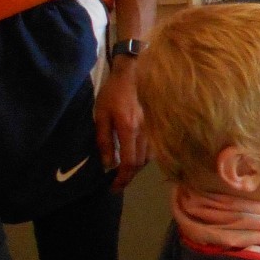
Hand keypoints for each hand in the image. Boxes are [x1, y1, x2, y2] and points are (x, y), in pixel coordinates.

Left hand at [95, 59, 148, 188]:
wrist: (134, 73)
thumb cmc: (113, 92)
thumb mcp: (101, 115)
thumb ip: (104, 140)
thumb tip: (107, 163)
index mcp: (129, 130)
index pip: (129, 162)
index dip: (122, 178)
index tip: (113, 187)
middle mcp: (145, 132)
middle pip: (140, 163)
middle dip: (128, 177)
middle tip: (117, 183)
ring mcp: (154, 129)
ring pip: (148, 158)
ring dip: (136, 168)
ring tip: (124, 171)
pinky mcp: (157, 126)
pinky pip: (153, 149)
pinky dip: (144, 158)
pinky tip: (135, 157)